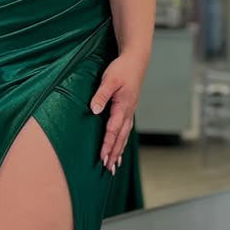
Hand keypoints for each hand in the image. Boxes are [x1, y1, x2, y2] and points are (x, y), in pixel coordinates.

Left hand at [89, 51, 144, 174]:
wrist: (136, 61)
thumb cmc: (121, 69)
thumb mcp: (109, 80)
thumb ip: (101, 95)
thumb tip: (94, 110)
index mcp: (123, 107)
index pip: (113, 130)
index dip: (107, 144)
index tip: (102, 157)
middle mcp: (128, 112)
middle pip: (120, 138)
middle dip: (114, 154)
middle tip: (108, 169)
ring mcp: (130, 112)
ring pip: (124, 136)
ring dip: (119, 151)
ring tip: (114, 166)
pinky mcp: (128, 110)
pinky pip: (125, 130)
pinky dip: (122, 142)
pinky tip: (119, 149)